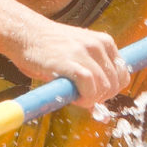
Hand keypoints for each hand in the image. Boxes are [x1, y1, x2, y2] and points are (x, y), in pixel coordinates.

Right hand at [5, 20, 129, 109]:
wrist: (24, 33)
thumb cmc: (47, 49)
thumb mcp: (76, 56)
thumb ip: (92, 76)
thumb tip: (102, 113)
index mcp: (104, 42)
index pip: (122, 75)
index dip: (110, 90)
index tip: (94, 94)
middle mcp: (98, 45)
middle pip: (115, 84)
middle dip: (100, 97)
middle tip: (80, 96)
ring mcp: (85, 52)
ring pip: (104, 88)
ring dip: (90, 99)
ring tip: (72, 93)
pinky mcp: (71, 62)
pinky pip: (90, 87)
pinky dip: (84, 98)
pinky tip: (71, 95)